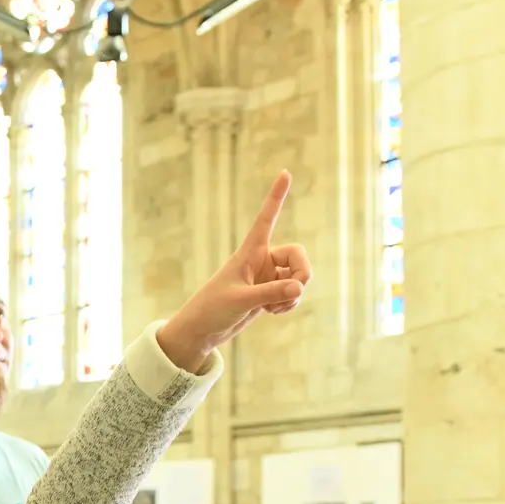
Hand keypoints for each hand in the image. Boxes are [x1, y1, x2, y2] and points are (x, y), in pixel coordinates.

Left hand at [157, 170, 312, 369]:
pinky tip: (273, 312)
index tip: (285, 172)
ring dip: (294, 294)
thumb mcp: (241, 301)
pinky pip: (293, 294)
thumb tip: (300, 288)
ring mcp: (267, 277)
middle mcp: (261, 261)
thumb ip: (271, 294)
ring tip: (274, 308)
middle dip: (302, 275)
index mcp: (249, 252)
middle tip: (292, 293)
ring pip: (299, 277)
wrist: (202, 331)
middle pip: (298, 256)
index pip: (265, 219)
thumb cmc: (212, 310)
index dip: (275, 197)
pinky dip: (290, 303)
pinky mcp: (269, 294)